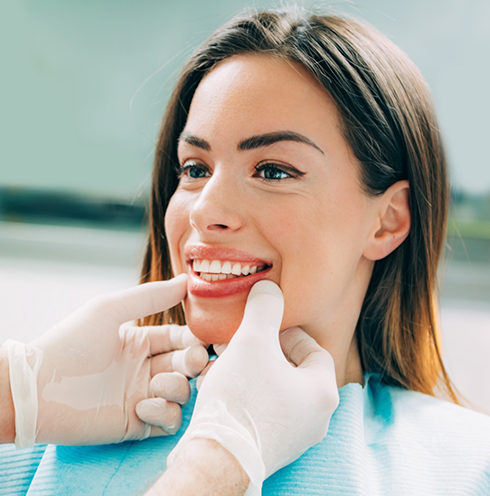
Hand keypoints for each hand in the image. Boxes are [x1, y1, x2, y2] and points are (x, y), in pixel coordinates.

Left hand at [4, 274, 208, 447]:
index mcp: (140, 342)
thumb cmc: (70, 343)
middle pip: (186, 365)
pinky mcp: (136, 423)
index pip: (179, 338)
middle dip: (195, 362)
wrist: (37, 389)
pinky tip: (142, 406)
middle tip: (195, 361)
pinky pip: (169, 420)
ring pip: (182, 392)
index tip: (204, 340)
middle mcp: (144, 369)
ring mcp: (141, 396)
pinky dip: (164, 413)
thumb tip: (187, 280)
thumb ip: (150, 296)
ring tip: (157, 384)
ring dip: (177, 387)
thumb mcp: (109, 309)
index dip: (195, 338)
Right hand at [167, 281, 338, 494]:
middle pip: (293, 369)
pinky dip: (247, 391)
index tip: (265, 328)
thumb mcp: (252, 341)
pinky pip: (264, 408)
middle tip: (242, 341)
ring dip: (253, 369)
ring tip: (226, 359)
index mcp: (322, 392)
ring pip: (275, 388)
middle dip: (264, 350)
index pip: (314, 349)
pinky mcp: (272, 446)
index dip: (288, 333)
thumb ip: (265, 308)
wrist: (217, 458)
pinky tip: (223, 383)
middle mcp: (316, 418)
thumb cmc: (241, 398)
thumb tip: (269, 288)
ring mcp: (295, 436)